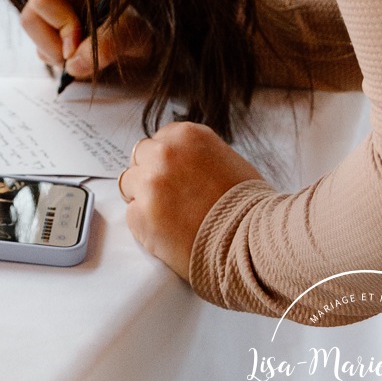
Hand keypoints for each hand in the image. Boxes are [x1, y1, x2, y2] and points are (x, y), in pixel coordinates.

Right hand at [20, 0, 153, 80]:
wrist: (147, 43)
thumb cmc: (143, 27)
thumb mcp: (134, 32)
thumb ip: (108, 44)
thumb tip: (73, 65)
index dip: (61, 27)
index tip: (80, 47)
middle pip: (30, 18)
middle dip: (53, 46)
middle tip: (79, 58)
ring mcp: (53, 14)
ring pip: (36, 39)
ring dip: (59, 57)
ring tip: (89, 56)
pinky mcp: (53, 35)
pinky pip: (43, 53)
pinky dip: (62, 62)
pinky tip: (84, 57)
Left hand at [117, 121, 264, 278]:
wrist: (252, 244)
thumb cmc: (250, 207)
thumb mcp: (226, 161)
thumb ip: (197, 156)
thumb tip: (184, 164)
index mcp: (187, 136)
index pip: (160, 139)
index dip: (167, 160)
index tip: (175, 176)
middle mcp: (164, 153)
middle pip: (140, 157)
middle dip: (151, 174)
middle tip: (169, 198)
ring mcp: (150, 184)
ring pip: (129, 183)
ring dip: (143, 197)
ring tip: (169, 217)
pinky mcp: (140, 216)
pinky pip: (132, 215)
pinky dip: (145, 225)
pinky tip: (169, 234)